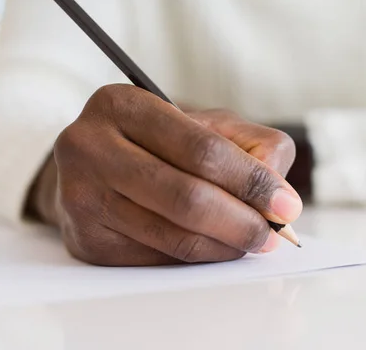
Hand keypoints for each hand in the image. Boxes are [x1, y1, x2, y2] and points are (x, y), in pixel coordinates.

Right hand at [28, 84, 302, 265]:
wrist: (95, 165)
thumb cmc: (160, 143)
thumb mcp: (206, 124)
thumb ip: (253, 146)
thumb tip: (281, 197)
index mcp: (122, 105)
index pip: (201, 149)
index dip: (250, 181)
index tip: (286, 206)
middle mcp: (89, 146)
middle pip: (185, 197)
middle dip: (241, 222)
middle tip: (272, 235)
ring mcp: (80, 196)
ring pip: (172, 236)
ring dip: (223, 247)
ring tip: (250, 243)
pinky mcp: (84, 240)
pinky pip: (155, 260)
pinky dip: (195, 260)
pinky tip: (213, 249)